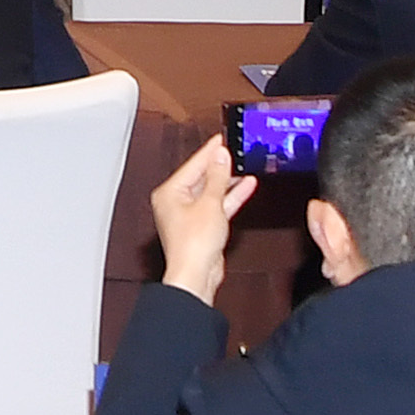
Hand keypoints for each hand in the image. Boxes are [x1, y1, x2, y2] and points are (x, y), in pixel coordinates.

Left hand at [151, 138, 243, 304]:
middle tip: (235, 150)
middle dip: (219, 165)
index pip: (192, 165)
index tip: (222, 139)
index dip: (210, 151)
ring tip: (243, 166)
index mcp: (169, 192)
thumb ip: (217, 178)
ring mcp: (189, 215)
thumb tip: (220, 157)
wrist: (196, 275)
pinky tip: (245, 186)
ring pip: (211, 191)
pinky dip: (230, 197)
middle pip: (201, 177)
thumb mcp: (210, 203)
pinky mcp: (202, 227)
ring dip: (227, 181)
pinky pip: (217, 205)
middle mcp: (175, 202)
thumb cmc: (193, 244)